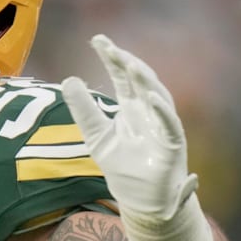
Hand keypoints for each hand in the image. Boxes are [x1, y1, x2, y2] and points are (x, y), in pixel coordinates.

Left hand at [61, 35, 196, 220]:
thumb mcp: (96, 136)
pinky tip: (151, 97)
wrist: (141, 200)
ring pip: (157, 97)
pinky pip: (170, 125)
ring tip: (130, 63)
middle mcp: (149, 112)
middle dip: (126, 62)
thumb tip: (68, 79)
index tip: (97, 40)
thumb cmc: (122, 167)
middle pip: (139, 81)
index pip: (122, 76)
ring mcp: (162, 127)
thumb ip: (84, 110)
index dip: (112, 58)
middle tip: (109, 46)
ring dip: (145, 80)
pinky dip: (163, 111)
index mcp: (131, 108)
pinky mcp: (172, 146)